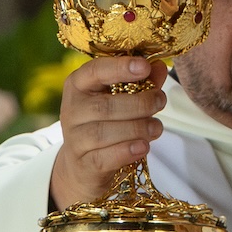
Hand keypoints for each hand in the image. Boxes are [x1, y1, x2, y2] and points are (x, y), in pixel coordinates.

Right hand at [49, 57, 168, 209]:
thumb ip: (141, 83)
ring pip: (104, 132)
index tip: (145, 66)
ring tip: (156, 127)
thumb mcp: (120, 99)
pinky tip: (143, 146)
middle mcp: (72, 110)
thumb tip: (159, 66)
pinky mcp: (83, 164)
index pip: (95, 71)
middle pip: (105, 106)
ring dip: (136, 128)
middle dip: (139, 103)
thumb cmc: (105, 123)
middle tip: (160, 101)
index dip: (120, 67)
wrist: (83, 165)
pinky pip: (104, 157)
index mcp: (78, 85)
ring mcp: (74, 139)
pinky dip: (126, 151)